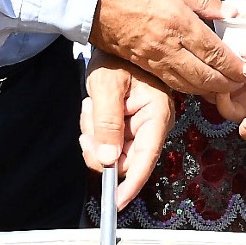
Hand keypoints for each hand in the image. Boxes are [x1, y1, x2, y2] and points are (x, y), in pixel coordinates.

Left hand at [78, 51, 173, 205]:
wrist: (118, 41)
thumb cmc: (116, 59)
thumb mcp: (105, 88)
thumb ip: (106, 124)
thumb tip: (107, 161)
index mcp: (156, 115)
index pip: (145, 159)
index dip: (130, 184)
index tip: (115, 203)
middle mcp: (155, 125)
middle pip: (125, 159)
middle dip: (100, 147)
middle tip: (89, 123)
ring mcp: (144, 126)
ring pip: (114, 151)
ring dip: (96, 134)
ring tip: (93, 106)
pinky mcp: (133, 125)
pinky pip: (110, 141)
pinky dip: (97, 130)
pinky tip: (96, 109)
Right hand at [88, 0, 238, 97]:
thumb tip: (230, 11)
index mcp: (178, 21)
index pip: (214, 53)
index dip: (235, 67)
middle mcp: (166, 45)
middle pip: (203, 76)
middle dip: (227, 84)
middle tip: (243, 84)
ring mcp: (150, 57)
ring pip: (185, 84)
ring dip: (207, 90)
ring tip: (224, 88)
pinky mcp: (137, 62)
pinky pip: (167, 81)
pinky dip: (186, 87)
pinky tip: (196, 84)